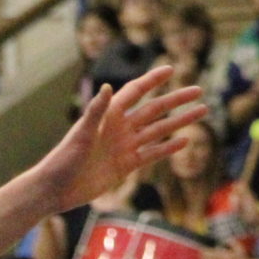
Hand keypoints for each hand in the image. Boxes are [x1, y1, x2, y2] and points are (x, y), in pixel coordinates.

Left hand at [36, 68, 206, 209]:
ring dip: (179, 121)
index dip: (152, 80)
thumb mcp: (80, 134)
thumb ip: (95, 111)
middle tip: (198, 90)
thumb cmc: (63, 159)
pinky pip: (152, 153)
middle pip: (154, 109)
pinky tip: (185, 140)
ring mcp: (125, 146)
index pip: (135, 91)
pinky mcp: (126, 165)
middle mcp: (120, 127)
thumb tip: (107, 87)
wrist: (56, 190)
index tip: (171, 69)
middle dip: (176, 100)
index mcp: (108, 115)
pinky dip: (169, 147)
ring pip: (158, 130)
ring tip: (202, 112)